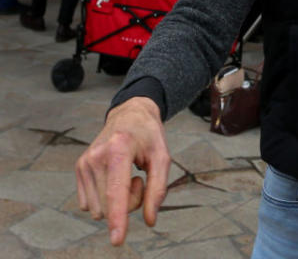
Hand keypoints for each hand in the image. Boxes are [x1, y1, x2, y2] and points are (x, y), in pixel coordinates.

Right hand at [75, 97, 170, 245]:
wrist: (129, 115)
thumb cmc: (149, 136)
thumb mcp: (163, 157)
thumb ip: (158, 189)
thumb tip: (150, 221)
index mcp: (119, 149)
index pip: (117, 192)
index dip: (118, 218)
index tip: (117, 240)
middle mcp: (96, 156)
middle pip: (109, 206)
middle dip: (129, 204)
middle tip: (139, 181)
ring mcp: (84, 163)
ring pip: (98, 209)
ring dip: (116, 202)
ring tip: (127, 176)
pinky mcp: (78, 168)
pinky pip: (88, 204)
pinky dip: (104, 199)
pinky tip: (114, 178)